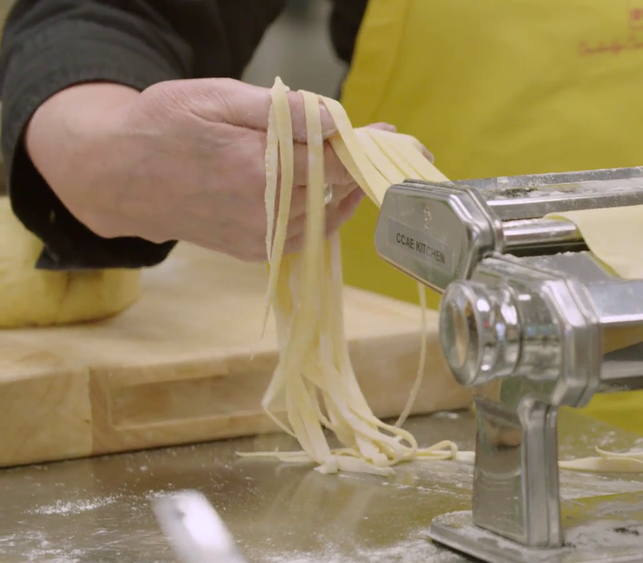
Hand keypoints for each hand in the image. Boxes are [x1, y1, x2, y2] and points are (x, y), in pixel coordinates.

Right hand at [25, 78, 376, 261]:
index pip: (336, 163)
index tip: (394, 136)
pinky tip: (327, 189)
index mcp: (259, 170)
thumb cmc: (164, 124)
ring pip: (328, 214)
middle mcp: (265, 211)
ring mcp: (262, 237)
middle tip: (382, 145)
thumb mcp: (219, 98)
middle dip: (362, 166)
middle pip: (339, 190)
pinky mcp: (256, 251)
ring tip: (350, 162)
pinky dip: (325, 211)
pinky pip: (309, 233)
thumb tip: (336, 119)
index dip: (367, 149)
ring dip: (345, 189)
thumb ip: (284, 111)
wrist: (116, 176)